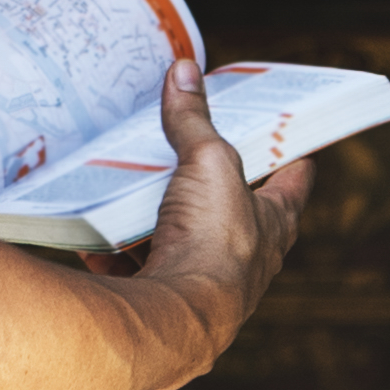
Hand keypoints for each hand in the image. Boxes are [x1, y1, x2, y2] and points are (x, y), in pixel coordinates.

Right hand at [124, 58, 313, 379]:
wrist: (175, 318)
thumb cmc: (212, 240)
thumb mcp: (208, 162)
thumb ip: (194, 120)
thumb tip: (185, 72)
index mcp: (273, 222)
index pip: (293, 180)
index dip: (291, 154)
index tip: (286, 133)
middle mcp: (247, 259)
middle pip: (232, 213)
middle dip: (208, 188)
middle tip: (187, 154)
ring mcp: (207, 285)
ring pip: (182, 244)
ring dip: (157, 225)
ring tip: (130, 193)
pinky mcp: (167, 302)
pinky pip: (140, 272)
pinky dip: (117, 257)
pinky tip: (96, 242)